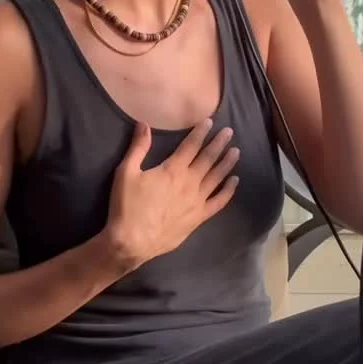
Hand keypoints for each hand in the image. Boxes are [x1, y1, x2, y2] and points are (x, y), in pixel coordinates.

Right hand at [107, 119, 239, 269]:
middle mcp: (190, 182)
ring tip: (236, 152)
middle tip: (229, 132)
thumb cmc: (127, 206)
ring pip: (217, 178)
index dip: (201, 132)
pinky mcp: (199, 217)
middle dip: (219, 143)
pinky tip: (234, 182)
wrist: (132, 241)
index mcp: (173, 169)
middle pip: (208, 158)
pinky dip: (228, 191)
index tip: (210, 122)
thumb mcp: (126, 172)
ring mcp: (197, 201)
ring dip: (227, 163)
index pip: (191, 145)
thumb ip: (138, 147)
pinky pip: (219, 202)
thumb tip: (144, 124)